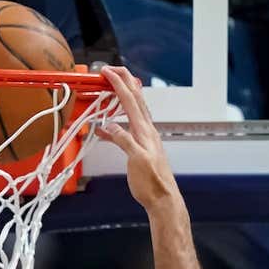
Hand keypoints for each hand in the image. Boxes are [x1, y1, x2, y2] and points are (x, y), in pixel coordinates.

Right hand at [96, 66, 180, 211]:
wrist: (163, 198)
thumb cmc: (152, 183)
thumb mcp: (136, 161)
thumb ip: (124, 140)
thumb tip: (110, 125)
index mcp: (144, 131)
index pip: (130, 101)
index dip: (118, 84)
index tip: (107, 72)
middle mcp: (146, 130)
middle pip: (135, 99)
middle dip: (124, 81)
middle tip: (112, 69)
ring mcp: (145, 138)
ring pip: (133, 111)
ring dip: (123, 96)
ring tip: (113, 88)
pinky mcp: (141, 147)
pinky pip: (127, 128)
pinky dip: (115, 123)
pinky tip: (105, 128)